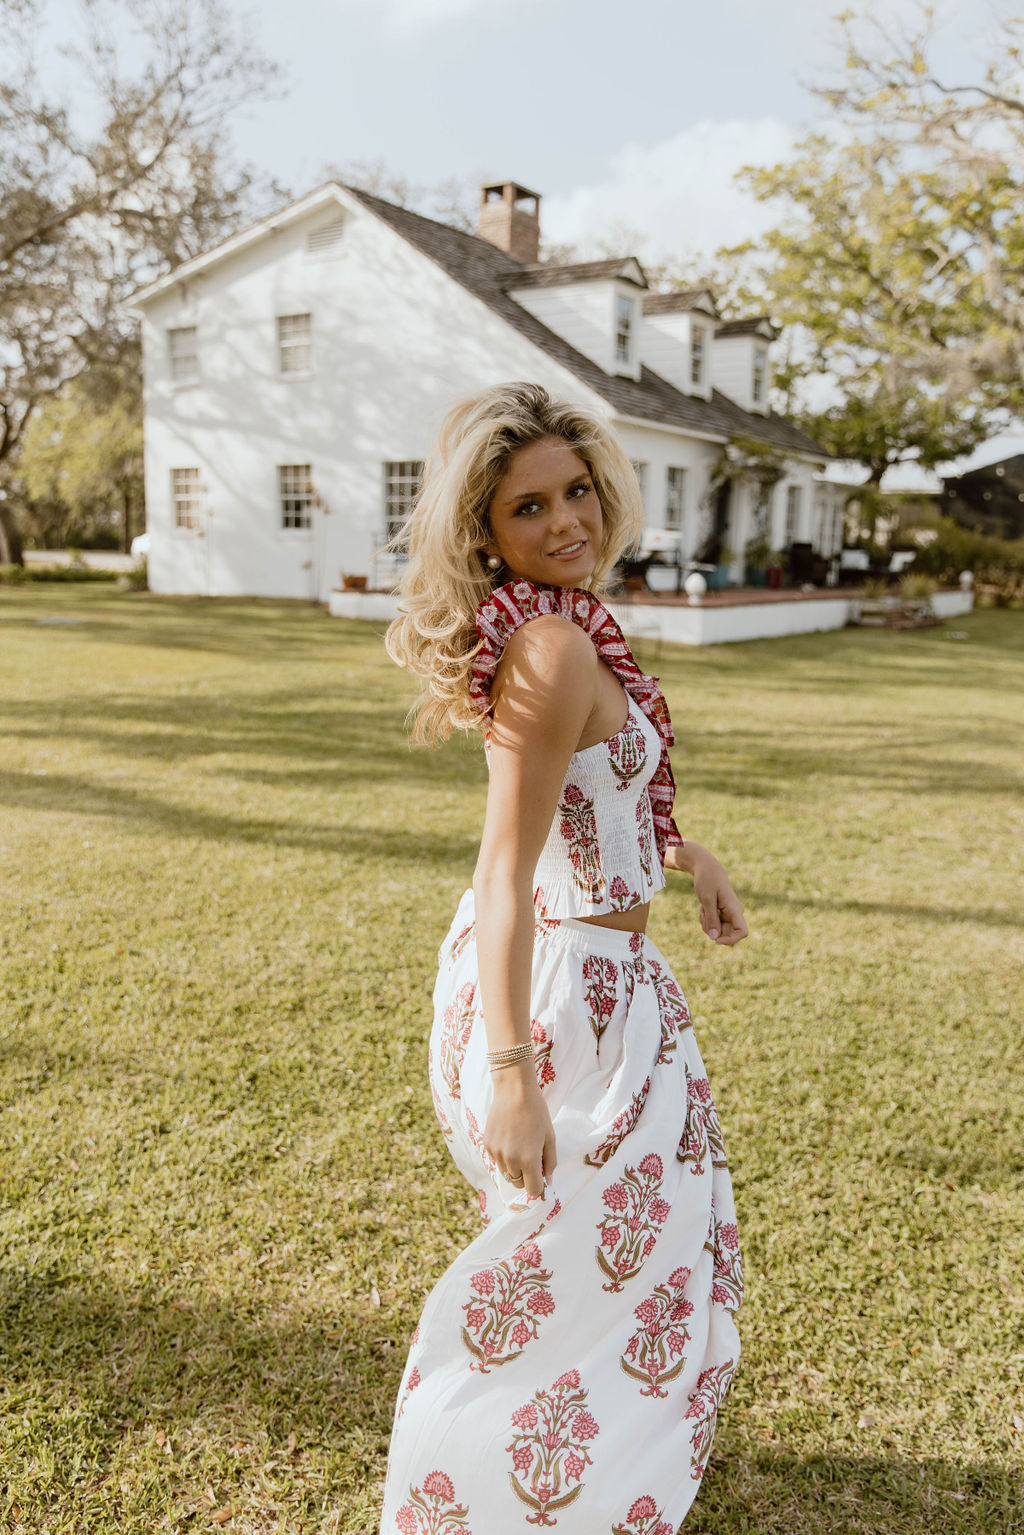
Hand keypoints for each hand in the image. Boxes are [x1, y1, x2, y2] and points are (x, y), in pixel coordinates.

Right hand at [484, 1063, 556, 1198]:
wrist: (514, 1091)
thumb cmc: (537, 1112)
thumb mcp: (550, 1137)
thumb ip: (550, 1162)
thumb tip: (549, 1181)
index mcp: (529, 1160)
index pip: (533, 1190)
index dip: (539, 1186)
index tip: (541, 1176)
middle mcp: (510, 1160)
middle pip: (518, 1184)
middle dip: (526, 1177)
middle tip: (532, 1158)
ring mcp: (496, 1153)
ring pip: (506, 1173)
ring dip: (514, 1167)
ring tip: (520, 1145)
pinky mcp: (487, 1145)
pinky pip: (496, 1160)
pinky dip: (503, 1156)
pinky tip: (509, 1139)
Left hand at [692, 852, 747, 945]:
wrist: (707, 869)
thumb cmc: (707, 880)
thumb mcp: (707, 899)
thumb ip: (711, 918)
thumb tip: (714, 939)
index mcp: (735, 909)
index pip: (742, 932)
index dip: (731, 940)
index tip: (716, 940)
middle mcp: (735, 914)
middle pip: (727, 934)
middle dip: (712, 930)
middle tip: (703, 915)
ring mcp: (729, 915)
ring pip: (718, 931)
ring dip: (707, 924)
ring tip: (703, 909)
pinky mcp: (722, 915)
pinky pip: (714, 926)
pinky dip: (706, 921)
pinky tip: (703, 909)